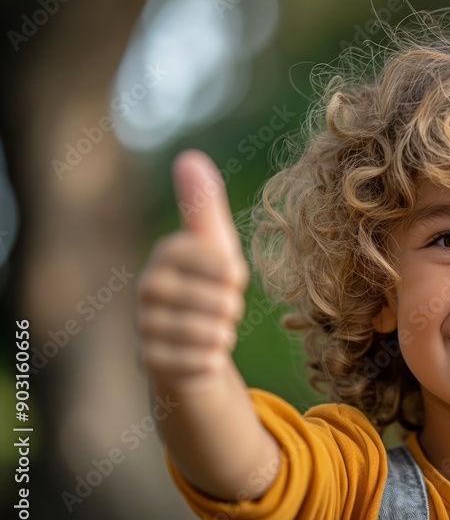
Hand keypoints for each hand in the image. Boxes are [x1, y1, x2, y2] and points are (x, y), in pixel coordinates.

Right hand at [137, 150, 249, 381]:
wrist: (190, 343)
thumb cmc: (208, 286)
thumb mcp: (216, 245)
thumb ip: (204, 206)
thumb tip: (189, 158)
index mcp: (167, 253)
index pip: (221, 264)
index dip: (235, 277)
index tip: (229, 280)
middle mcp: (148, 287)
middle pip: (220, 302)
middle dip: (231, 309)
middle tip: (219, 309)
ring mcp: (145, 325)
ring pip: (209, 333)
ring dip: (223, 335)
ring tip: (215, 331)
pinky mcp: (149, 361)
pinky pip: (197, 362)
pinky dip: (210, 360)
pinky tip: (206, 355)